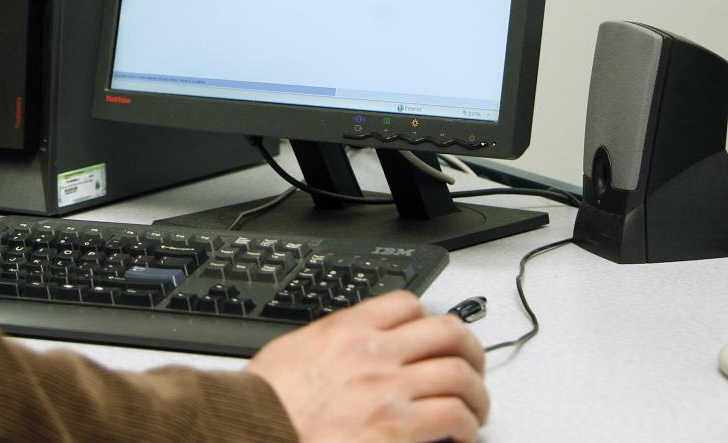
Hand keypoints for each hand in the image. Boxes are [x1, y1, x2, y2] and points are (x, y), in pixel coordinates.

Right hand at [245, 290, 487, 442]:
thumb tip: (352, 348)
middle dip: (469, 350)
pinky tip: (460, 434)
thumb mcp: (296, 349)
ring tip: (473, 409)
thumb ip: (332, 342)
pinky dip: (467, 425)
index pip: (407, 304)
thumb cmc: (268, 400)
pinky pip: (454, 416)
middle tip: (472, 367)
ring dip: (476, 394)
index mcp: (347, 329)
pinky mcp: (398, 427)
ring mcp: (389, 389)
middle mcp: (374, 353)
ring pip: (460, 375)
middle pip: (447, 333)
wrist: (258, 427)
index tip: (434, 337)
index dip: (429, 319)